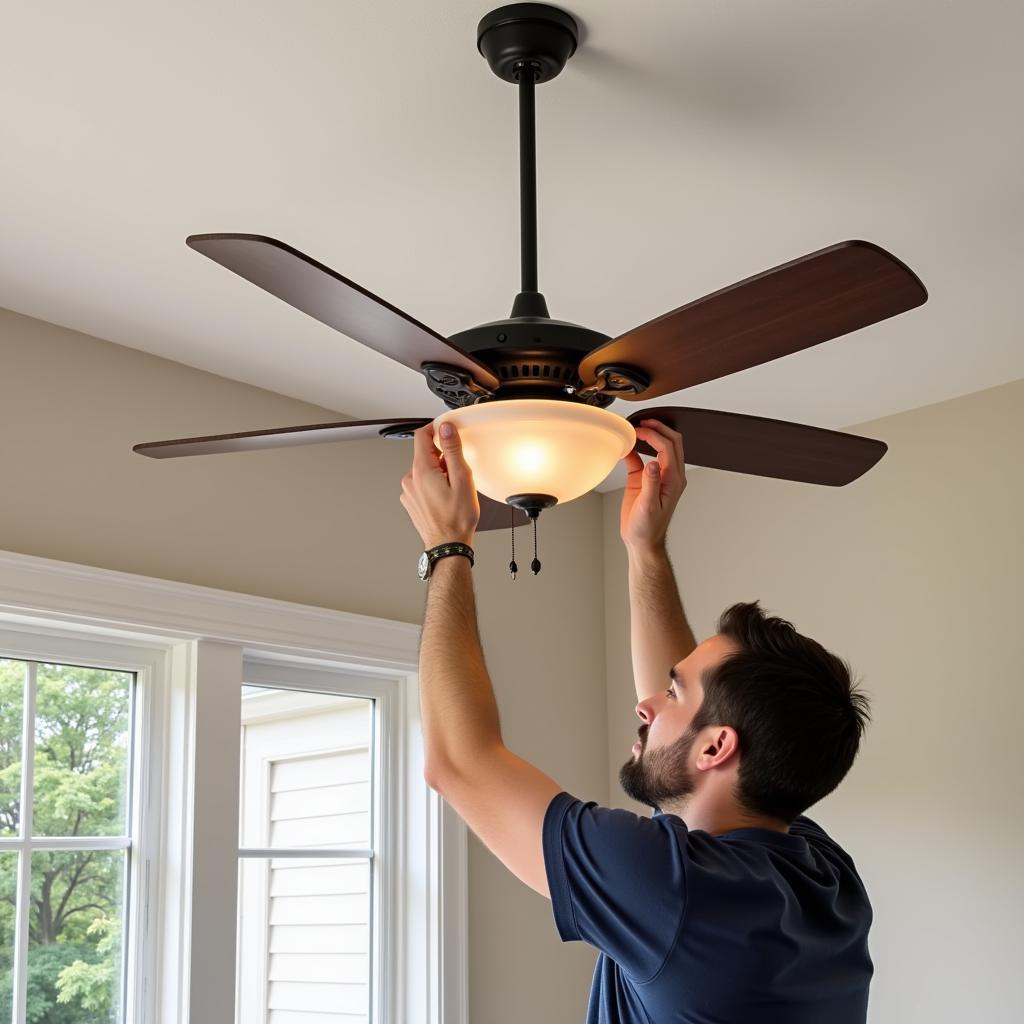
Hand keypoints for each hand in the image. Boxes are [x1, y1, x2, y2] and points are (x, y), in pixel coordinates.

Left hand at [400, 421, 479, 549]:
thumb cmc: (456, 519)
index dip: (435, 428)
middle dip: (441, 456)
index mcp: (421, 471)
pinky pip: (421, 484)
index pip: (421, 435)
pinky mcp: (411, 501)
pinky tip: (445, 497)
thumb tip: (446, 429)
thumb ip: (452, 450)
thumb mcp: (461, 479)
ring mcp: (408, 492)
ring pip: (424, 470)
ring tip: (453, 488)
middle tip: (457, 470)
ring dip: (438, 472)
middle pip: (424, 454)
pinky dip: (433, 484)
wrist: (448, 545)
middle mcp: (410, 480)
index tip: (446, 430)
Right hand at [620, 419, 685, 551]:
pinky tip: (624, 448)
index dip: (655, 434)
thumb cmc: (648, 529)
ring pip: (660, 447)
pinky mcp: (645, 480)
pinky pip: (641, 459)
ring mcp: (658, 476)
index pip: (668, 447)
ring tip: (634, 430)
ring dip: (649, 436)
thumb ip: (652, 483)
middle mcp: (669, 475)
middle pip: (670, 442)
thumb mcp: (649, 506)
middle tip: (641, 422)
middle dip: (657, 428)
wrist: (642, 542)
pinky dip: (634, 450)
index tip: (640, 429)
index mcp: (673, 480)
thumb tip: (653, 463)